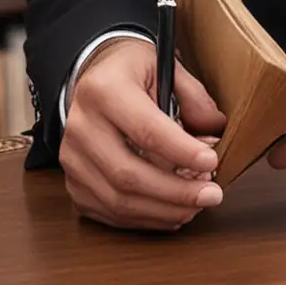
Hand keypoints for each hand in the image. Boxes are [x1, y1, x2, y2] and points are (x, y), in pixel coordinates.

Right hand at [61, 37, 227, 230]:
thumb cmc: (132, 71)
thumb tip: (214, 135)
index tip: (211, 162)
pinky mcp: (73, 182)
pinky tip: (171, 212)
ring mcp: (72, 158)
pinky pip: (109, 212)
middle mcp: (81, 125)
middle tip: (211, 195)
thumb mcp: (165, 66)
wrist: (94, 76)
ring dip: (163, 210)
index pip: (145, 129)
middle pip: (128, 174)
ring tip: (196, 205)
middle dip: (175, 191)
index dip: (181, 151)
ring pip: (118, 200)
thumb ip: (193, 98)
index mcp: (104, 89)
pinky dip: (144, 218)